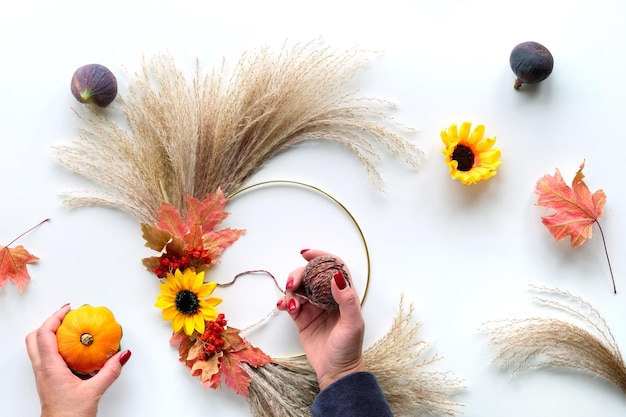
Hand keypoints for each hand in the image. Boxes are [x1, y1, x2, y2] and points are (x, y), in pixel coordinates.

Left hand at [25, 304, 130, 416]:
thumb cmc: (69, 416)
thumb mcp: (94, 391)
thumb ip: (110, 371)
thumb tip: (122, 355)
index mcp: (50, 368)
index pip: (44, 335)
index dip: (54, 318)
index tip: (69, 309)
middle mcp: (42, 370)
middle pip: (34, 338)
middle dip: (49, 323)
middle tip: (67, 316)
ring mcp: (43, 375)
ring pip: (38, 347)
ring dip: (50, 334)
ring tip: (71, 330)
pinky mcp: (48, 380)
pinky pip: (46, 357)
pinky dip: (57, 347)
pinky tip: (75, 350)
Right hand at [277, 249, 366, 389]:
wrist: (336, 371)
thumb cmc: (349, 348)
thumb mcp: (353, 323)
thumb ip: (346, 299)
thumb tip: (337, 276)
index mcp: (343, 294)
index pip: (332, 267)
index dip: (320, 257)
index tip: (306, 254)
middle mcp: (327, 297)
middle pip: (311, 275)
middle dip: (299, 274)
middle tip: (293, 283)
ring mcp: (313, 307)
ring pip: (298, 287)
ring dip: (290, 288)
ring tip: (290, 301)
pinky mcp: (302, 318)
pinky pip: (290, 303)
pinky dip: (285, 301)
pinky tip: (284, 307)